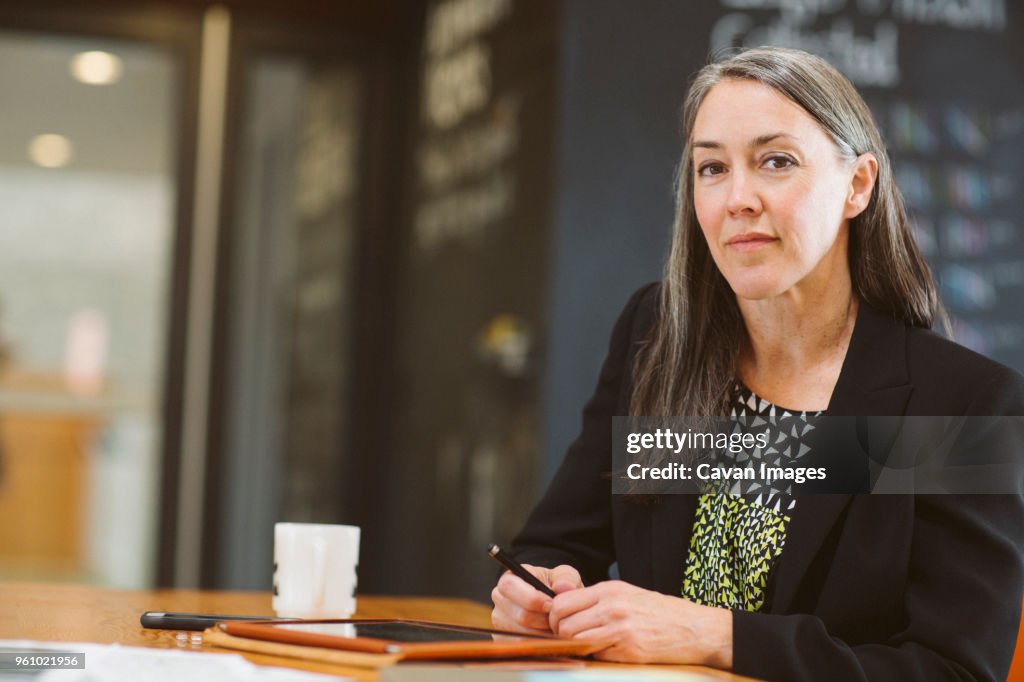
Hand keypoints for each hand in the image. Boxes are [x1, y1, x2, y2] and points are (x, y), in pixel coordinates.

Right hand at [491, 564, 583, 634]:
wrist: (554, 606)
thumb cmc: (555, 588)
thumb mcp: (564, 576)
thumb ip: (566, 577)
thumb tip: (564, 587)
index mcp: (509, 579)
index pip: (509, 586)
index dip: (531, 597)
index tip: (550, 604)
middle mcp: (499, 599)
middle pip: (520, 615)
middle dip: (543, 619)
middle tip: (555, 618)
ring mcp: (499, 621)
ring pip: (523, 634)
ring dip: (543, 633)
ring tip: (552, 626)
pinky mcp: (503, 640)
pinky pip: (522, 647)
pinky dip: (538, 643)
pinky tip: (546, 635)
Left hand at [548, 580, 732, 667]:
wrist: (694, 628)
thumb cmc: (661, 611)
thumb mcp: (629, 593)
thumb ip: (599, 598)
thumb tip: (568, 607)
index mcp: (609, 590)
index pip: (562, 602)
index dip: (554, 617)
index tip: (559, 624)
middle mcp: (611, 607)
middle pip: (563, 623)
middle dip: (560, 634)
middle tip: (569, 639)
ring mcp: (619, 629)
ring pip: (575, 640)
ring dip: (576, 646)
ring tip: (588, 646)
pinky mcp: (628, 650)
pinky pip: (596, 655)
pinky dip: (596, 656)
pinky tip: (607, 652)